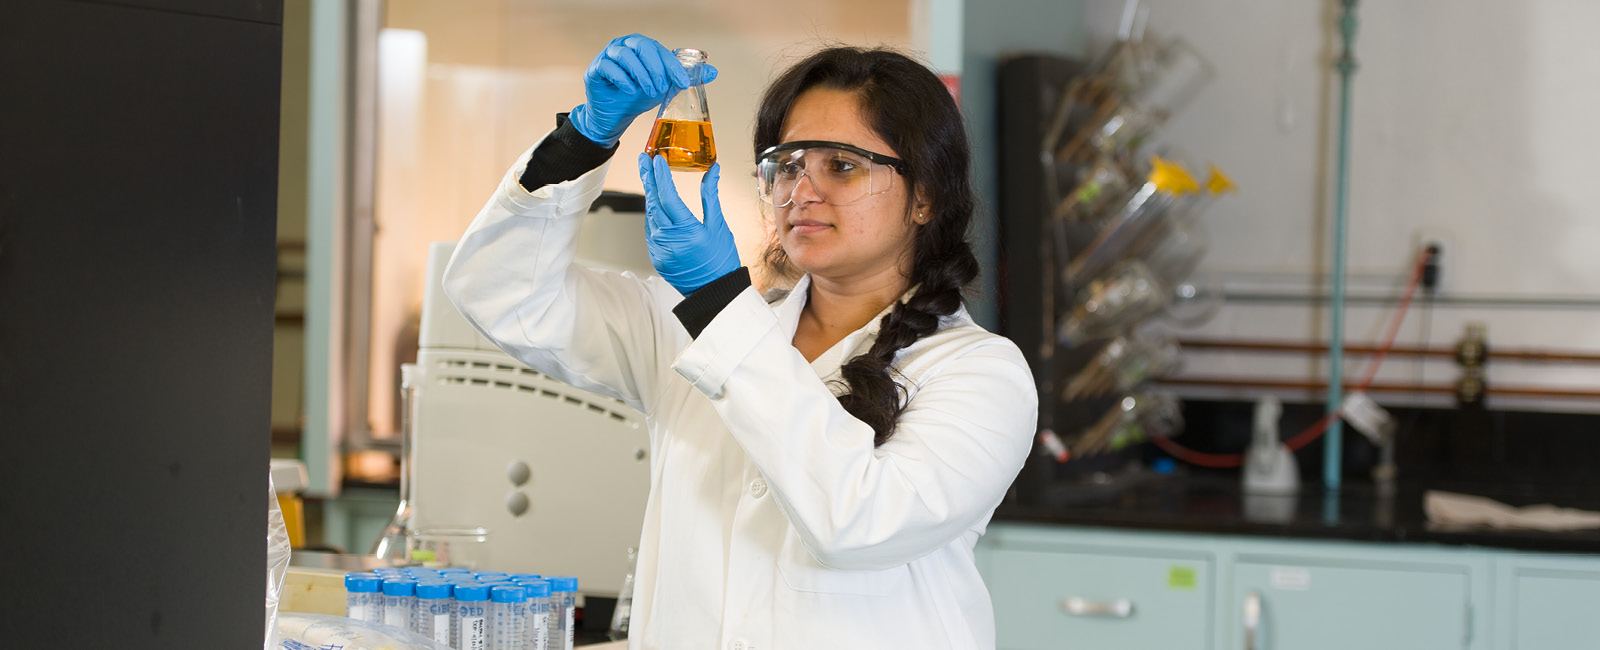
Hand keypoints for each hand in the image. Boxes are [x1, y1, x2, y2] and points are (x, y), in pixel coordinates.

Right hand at [569, 34, 718, 147]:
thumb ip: (685, 77)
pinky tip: (631, 91)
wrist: (616, 114)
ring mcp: (607, 55)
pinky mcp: (595, 69)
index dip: (673, 65)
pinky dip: (622, 79)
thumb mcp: (665, 87)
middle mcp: (624, 46)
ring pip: (625, 55)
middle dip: (656, 68)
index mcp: (641, 46)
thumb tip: (714, 71)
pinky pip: (609, 67)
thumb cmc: (638, 96)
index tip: (683, 82)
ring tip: (649, 92)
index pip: (659, 49)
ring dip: (641, 74)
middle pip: (642, 45)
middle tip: (662, 88)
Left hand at [638, 153, 739, 295]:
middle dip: (647, 177)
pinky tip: (654, 202)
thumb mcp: (719, 226)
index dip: (660, 175)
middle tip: (643, 159)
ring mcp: (659, 249)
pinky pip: (651, 229)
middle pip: (653, 201)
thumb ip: (710, 196)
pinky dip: (652, 213)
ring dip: (649, 194)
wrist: (713, 291)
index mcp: (686, 231)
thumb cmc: (720, 261)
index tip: (657, 160)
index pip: (668, 196)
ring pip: (650, 214)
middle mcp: (668, 239)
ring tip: (648, 175)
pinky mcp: (656, 256)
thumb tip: (713, 171)